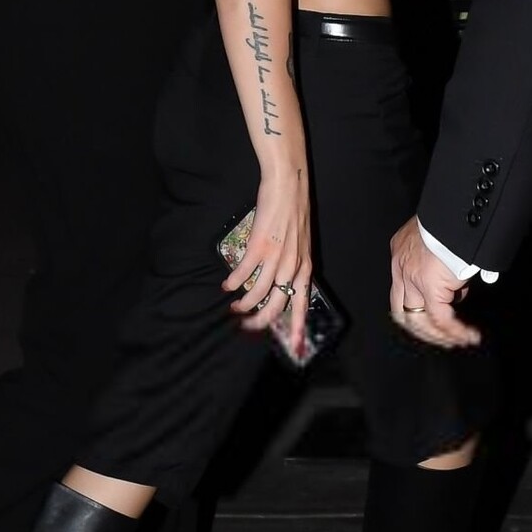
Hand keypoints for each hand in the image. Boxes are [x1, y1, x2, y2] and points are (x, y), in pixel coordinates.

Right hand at [222, 170, 311, 357]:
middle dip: (260, 320)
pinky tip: (227, 285)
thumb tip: (283, 282)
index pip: (302, 303)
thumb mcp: (302, 243)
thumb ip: (294, 263)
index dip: (297, 327)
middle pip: (276, 305)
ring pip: (257, 293)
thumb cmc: (295, 211)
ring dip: (243, 303)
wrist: (289, 185)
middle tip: (247, 325)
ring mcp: (276, 257)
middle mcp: (292, 266)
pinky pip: (243, 273)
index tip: (296, 346)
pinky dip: (233, 282)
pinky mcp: (259, 246)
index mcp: (304, 266)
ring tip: (234, 306)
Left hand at [389, 216, 480, 349]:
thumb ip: (448, 257)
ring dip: (441, 335)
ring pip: (420, 321)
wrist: (457, 213)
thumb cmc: (452, 219)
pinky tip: (470, 336)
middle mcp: (400, 267)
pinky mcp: (429, 288)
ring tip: (461, 340)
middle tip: (444, 338)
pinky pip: (442, 320)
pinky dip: (457, 331)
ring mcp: (411, 279)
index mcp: (401, 251)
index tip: (435, 317)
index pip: (402, 290)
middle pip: (403, 312)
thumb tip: (470, 276)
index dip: (417, 309)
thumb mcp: (442, 236)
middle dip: (424, 330)